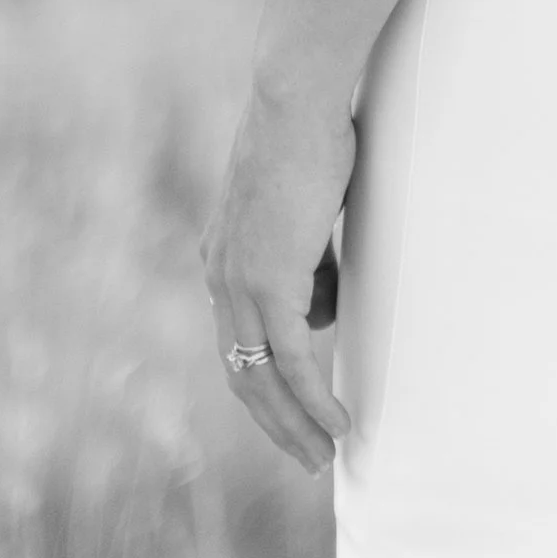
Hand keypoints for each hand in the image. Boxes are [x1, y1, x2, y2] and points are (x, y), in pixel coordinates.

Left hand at [201, 71, 356, 474]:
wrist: (296, 100)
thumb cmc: (310, 138)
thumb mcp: (303, 210)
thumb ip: (306, 258)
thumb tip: (321, 305)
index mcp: (222, 260)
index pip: (238, 342)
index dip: (264, 385)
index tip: (292, 416)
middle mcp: (220, 279)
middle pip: (242, 375)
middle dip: (275, 424)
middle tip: (308, 457)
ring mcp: (240, 284)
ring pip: (263, 379)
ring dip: (294, 424)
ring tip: (326, 454)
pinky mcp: (270, 283)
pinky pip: (292, 361)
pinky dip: (313, 400)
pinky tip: (336, 423)